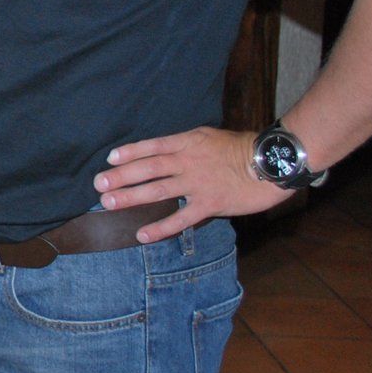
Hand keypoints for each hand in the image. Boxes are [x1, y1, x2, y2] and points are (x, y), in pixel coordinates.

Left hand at [94, 126, 291, 241]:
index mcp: (188, 142)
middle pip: (148, 169)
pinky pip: (181, 218)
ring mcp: (198, 183)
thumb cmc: (242, 149)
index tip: (110, 159)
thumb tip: (164, 154)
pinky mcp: (210, 204)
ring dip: (131, 197)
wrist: (272, 162)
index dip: (130, 152)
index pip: (152, 146)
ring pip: (158, 191)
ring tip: (109, 203)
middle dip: (121, 176)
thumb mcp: (210, 138)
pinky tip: (142, 235)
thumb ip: (186, 146)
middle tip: (99, 184)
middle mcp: (189, 161)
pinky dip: (160, 227)